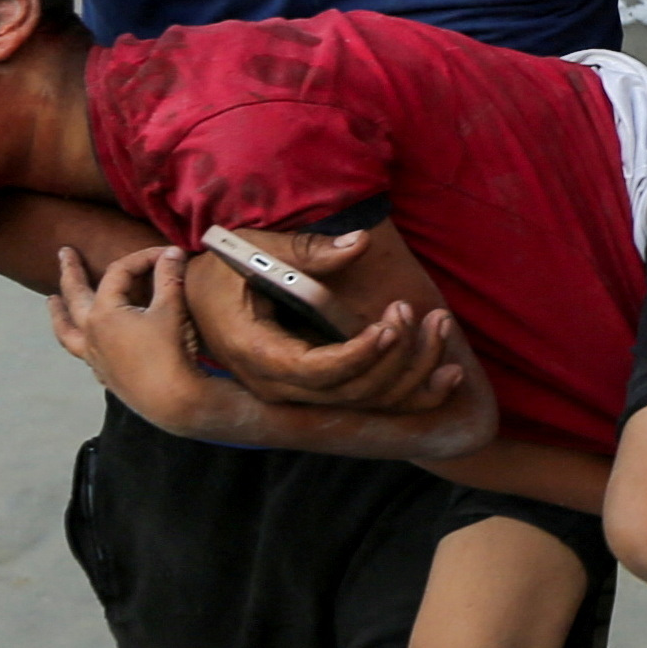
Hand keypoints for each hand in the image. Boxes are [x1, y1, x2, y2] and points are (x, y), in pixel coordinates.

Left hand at [52, 242, 211, 422]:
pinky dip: (80, 343)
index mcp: (104, 313)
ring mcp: (94, 357)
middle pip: (75, 295)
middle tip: (64, 254)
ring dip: (58, 313)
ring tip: (50, 301)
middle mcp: (90, 333)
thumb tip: (172, 252)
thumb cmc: (171, 354)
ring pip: (67, 331)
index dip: (142, 258)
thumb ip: (169, 278)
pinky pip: (83, 355)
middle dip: (70, 271)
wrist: (173, 402)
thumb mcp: (172, 310)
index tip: (166, 253)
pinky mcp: (105, 375)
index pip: (118, 273)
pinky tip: (84, 341)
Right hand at [179, 226, 468, 414]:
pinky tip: (449, 375)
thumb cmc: (226, 269)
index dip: (360, 355)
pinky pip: (370, 403)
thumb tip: (358, 244)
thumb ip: (307, 251)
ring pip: (367, 402)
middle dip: (397, 358)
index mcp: (256, 352)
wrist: (197, 297)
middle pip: (351, 393)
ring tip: (442, 328)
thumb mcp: (256, 250)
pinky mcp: (318, 392)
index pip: (317, 371)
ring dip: (414, 373)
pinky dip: (413, 393)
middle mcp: (277, 386)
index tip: (391, 324)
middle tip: (424, 315)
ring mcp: (298, 395)